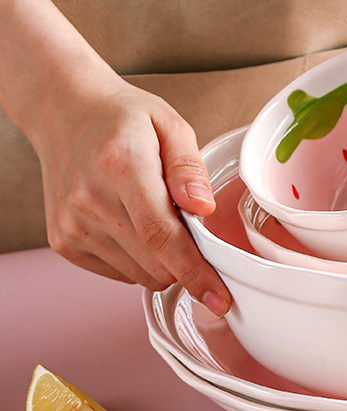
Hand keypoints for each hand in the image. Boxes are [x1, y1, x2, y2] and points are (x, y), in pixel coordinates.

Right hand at [34, 79, 230, 314]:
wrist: (63, 112)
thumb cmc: (121, 119)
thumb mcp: (169, 125)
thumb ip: (190, 168)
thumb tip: (204, 208)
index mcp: (120, 166)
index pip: (163, 236)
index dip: (195, 272)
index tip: (219, 298)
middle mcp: (89, 201)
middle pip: (156, 264)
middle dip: (188, 261)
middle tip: (190, 227)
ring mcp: (72, 226)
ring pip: (141, 276)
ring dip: (163, 261)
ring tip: (153, 216)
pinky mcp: (64, 243)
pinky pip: (121, 274)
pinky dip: (139, 260)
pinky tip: (131, 224)